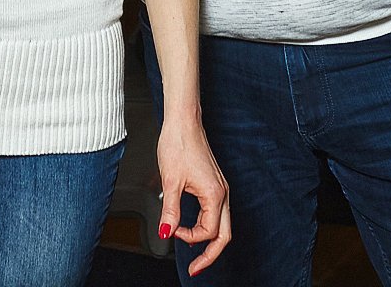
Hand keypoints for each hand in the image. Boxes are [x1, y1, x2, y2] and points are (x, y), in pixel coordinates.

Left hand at [158, 116, 230, 275]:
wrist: (183, 121)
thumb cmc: (179, 144)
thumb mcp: (171, 181)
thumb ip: (171, 211)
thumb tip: (166, 233)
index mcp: (215, 194)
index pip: (209, 232)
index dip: (190, 238)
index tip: (173, 232)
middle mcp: (222, 193)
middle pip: (224, 234)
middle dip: (210, 255)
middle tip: (195, 269)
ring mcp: (220, 188)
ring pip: (222, 224)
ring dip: (208, 239)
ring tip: (194, 253)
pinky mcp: (214, 184)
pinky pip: (215, 212)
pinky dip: (206, 225)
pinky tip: (194, 229)